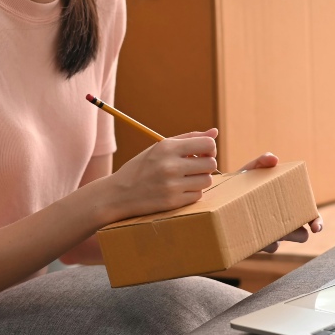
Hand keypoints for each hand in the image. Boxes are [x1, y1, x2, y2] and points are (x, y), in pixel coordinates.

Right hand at [97, 129, 218, 220]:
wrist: (118, 194)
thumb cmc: (142, 167)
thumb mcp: (160, 147)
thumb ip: (189, 138)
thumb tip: (215, 132)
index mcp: (167, 148)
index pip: (208, 144)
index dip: (210, 149)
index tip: (202, 153)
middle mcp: (170, 166)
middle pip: (211, 164)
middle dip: (206, 165)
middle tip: (194, 167)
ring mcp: (172, 185)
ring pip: (207, 181)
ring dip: (200, 180)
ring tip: (186, 178)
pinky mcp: (173, 202)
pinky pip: (198, 195)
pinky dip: (192, 193)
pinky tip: (179, 190)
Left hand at [237, 152, 324, 252]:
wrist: (217, 197)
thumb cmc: (241, 182)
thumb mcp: (251, 169)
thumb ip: (262, 161)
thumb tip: (273, 159)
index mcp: (288, 205)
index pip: (310, 216)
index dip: (317, 222)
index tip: (316, 227)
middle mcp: (282, 221)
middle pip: (300, 234)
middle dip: (299, 234)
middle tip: (294, 230)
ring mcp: (268, 233)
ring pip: (280, 242)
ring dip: (278, 237)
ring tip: (271, 231)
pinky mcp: (254, 242)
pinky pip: (262, 247)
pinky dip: (261, 242)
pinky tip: (253, 235)